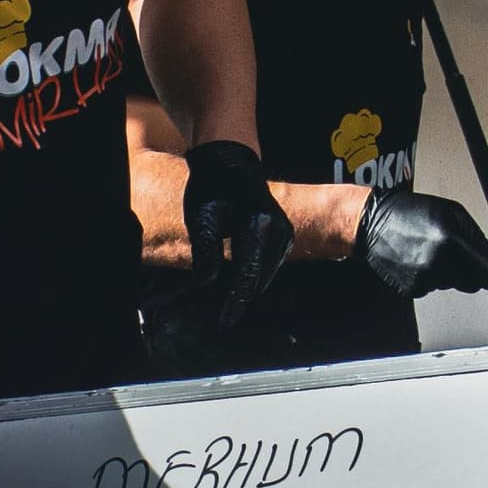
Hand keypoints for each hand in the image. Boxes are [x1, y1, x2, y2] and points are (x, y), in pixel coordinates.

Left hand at [180, 141, 293, 332]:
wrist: (231, 166)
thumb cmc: (212, 187)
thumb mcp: (201, 216)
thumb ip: (205, 250)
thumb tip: (206, 283)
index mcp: (257, 224)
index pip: (247, 273)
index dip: (235, 301)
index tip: (225, 321)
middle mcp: (278, 230)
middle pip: (259, 278)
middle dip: (239, 297)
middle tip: (221, 316)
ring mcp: (285, 233)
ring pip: (265, 274)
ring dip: (247, 287)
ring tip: (226, 301)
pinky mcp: (286, 236)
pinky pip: (269, 265)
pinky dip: (254, 275)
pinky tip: (238, 280)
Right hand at [358, 192, 487, 300]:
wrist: (373, 223)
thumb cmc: (411, 213)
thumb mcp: (453, 213)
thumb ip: (479, 238)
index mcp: (451, 242)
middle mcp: (437, 265)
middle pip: (474, 284)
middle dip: (471, 271)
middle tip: (458, 253)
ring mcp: (423, 280)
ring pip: (454, 285)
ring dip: (450, 272)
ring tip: (433, 250)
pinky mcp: (412, 290)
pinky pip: (435, 287)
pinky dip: (432, 276)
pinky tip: (420, 259)